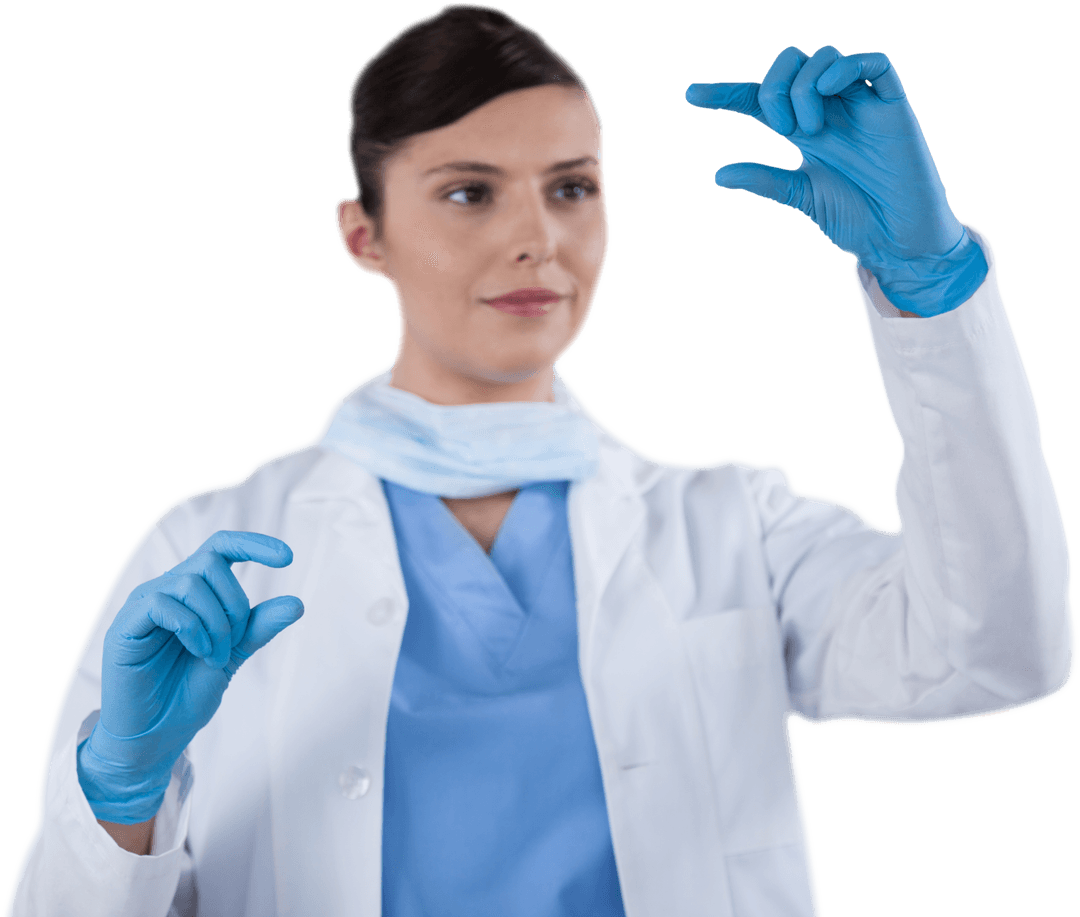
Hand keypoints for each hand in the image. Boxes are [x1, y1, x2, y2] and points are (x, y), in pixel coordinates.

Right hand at [78, 530, 303, 823]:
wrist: (156, 736)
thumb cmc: (188, 692)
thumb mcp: (233, 654)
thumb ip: (258, 627)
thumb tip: (297, 603)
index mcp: (193, 591)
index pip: (221, 547)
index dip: (253, 543)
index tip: (288, 558)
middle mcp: (166, 589)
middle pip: (210, 563)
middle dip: (234, 605)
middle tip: (232, 645)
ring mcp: (143, 606)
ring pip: (190, 583)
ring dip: (215, 623)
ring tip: (215, 657)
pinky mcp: (124, 627)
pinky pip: (162, 604)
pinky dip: (191, 628)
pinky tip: (199, 652)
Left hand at [686, 46, 986, 315]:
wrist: (899, 241)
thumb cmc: (857, 218)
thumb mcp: (803, 196)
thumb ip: (765, 180)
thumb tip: (718, 174)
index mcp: (806, 131)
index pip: (760, 101)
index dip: (726, 93)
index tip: (691, 95)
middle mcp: (832, 111)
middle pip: (791, 66)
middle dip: (773, 86)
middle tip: (780, 128)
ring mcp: (862, 106)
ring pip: (825, 58)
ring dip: (804, 86)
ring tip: (808, 129)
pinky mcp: (894, 107)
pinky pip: (875, 64)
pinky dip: (845, 67)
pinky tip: (828, 89)